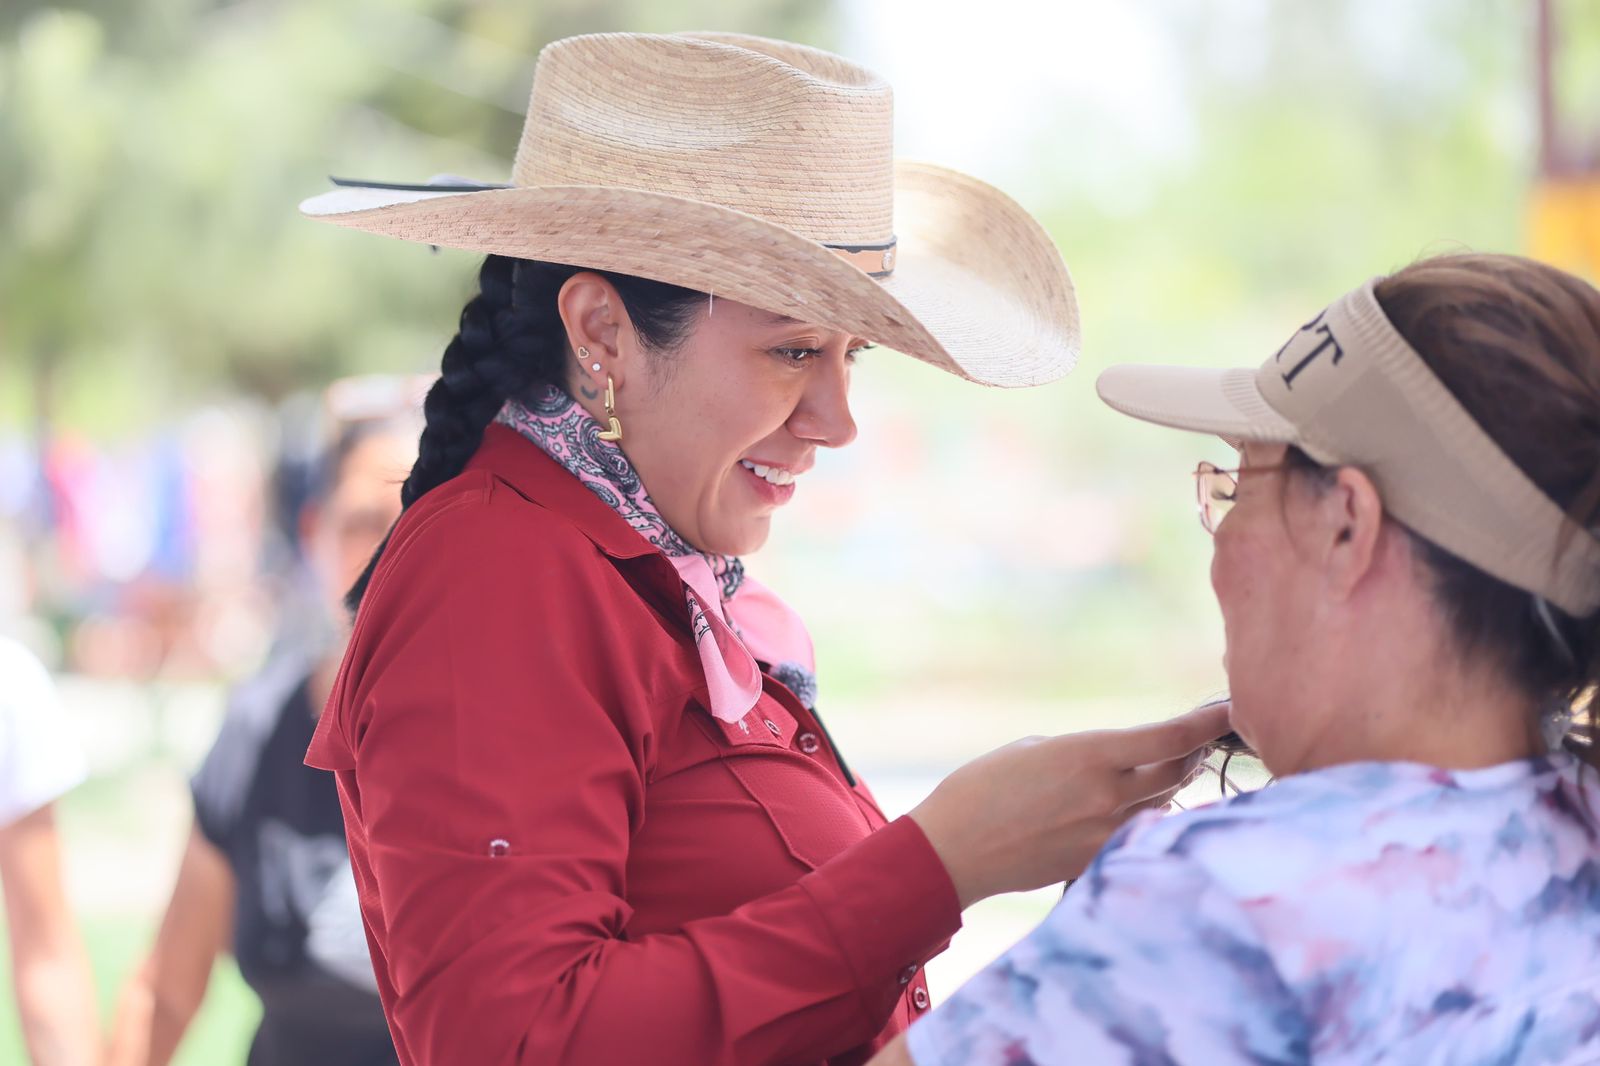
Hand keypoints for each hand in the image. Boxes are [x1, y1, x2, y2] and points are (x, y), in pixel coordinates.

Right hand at [908, 702, 1229, 907]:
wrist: (953, 848)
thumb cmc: (982, 787)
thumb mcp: (1035, 750)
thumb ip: (1087, 754)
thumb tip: (1121, 764)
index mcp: (1090, 756)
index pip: (1171, 738)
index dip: (1206, 722)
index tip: (1228, 709)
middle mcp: (1107, 796)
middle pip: (1177, 773)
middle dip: (1191, 754)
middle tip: (1198, 740)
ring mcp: (1105, 835)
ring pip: (1162, 806)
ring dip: (1168, 787)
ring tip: (1165, 771)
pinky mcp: (1096, 862)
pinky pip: (1137, 835)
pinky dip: (1142, 819)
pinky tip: (1133, 809)